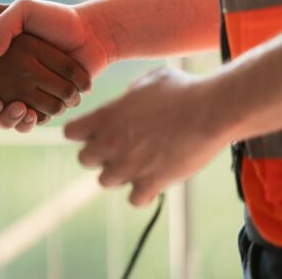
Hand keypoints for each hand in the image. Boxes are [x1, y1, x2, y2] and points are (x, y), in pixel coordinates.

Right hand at [0, 4, 91, 117]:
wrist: (91, 33)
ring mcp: (27, 94)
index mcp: (0, 60)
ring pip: (7, 118)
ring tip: (16, 107)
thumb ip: (2, 25)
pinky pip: (29, 122)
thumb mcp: (22, 9)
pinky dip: (27, 122)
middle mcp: (10, 80)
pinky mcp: (45, 106)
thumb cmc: (54, 18)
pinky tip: (30, 113)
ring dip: (7, 118)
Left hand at [64, 67, 230, 206]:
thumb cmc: (183, 90)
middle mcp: (109, 143)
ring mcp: (128, 166)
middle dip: (99, 154)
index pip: (70, 132)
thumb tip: (127, 99)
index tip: (96, 129)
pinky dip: (143, 193)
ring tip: (139, 163)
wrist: (212, 111)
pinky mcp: (150, 184)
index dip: (82, 131)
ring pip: (105, 181)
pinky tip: (155, 180)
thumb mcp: (149, 80)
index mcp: (104, 117)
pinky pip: (135, 200)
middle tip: (120, 146)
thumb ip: (129, 94)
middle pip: (84, 159)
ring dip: (119, 174)